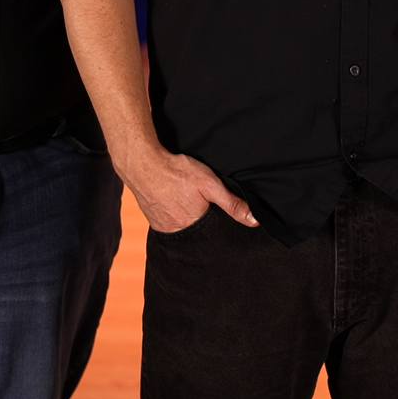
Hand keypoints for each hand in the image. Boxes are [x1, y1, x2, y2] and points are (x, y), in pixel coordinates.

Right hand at [117, 145, 253, 231]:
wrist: (143, 164)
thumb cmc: (176, 172)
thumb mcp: (210, 184)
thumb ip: (232, 203)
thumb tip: (254, 221)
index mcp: (194, 225)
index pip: (213, 234)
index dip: (219, 226)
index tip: (219, 216)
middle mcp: (177, 231)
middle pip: (198, 233)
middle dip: (203, 223)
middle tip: (201, 205)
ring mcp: (163, 227)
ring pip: (183, 229)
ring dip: (188, 220)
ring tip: (188, 203)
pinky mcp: (153, 221)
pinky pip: (170, 224)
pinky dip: (175, 217)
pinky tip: (177, 205)